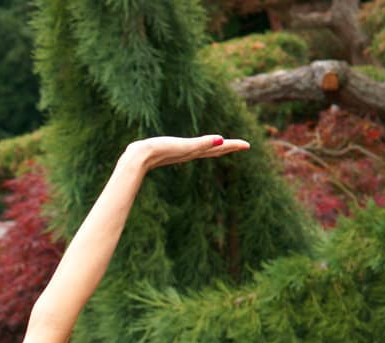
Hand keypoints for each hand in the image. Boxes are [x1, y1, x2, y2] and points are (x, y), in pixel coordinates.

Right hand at [127, 134, 250, 170]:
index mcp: (195, 151)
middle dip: (228, 148)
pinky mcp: (170, 152)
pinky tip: (194, 148)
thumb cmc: (159, 151)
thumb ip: (202, 143)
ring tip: (222, 147)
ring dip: (214, 149)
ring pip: (202, 151)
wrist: (136, 160)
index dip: (233, 146)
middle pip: (214, 150)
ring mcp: (180, 153)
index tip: (248, 145)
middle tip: (242, 146)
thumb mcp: (184, 145)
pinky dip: (198, 148)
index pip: (219, 148)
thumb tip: (221, 140)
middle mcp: (190, 153)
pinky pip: (190, 150)